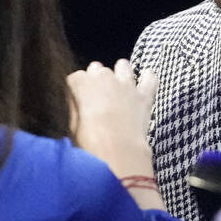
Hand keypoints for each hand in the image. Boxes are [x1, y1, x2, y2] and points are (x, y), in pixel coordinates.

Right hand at [66, 60, 164, 209]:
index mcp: (81, 83)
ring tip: (119, 87)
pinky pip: (150, 77)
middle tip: (97, 98)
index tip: (78, 100)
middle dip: (97, 80)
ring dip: (120, 74)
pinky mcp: (144, 95)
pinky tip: (145, 81)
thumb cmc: (88, 143)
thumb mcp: (71, 126)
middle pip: (98, 70)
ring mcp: (126, 84)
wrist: (117, 153)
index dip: (76, 90)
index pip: (75, 77)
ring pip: (123, 66)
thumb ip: (74, 108)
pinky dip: (148, 78)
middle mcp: (103, 77)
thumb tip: (76, 102)